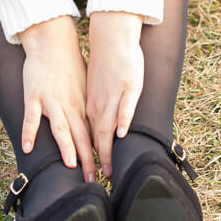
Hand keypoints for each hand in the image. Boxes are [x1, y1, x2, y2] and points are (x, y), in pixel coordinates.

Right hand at [17, 16, 94, 181]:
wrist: (53, 43)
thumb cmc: (70, 66)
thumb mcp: (85, 88)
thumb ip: (87, 109)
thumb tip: (96, 128)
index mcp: (82, 105)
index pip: (93, 134)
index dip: (100, 154)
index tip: (105, 172)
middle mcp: (70, 106)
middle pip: (80, 136)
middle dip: (88, 159)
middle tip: (93, 180)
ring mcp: (51, 101)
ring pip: (61, 128)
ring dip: (67, 147)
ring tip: (71, 166)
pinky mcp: (34, 96)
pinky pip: (31, 117)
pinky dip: (30, 132)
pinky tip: (28, 148)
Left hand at [86, 10, 144, 178]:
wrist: (112, 39)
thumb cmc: (107, 66)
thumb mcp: (98, 91)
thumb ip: (99, 110)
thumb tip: (102, 130)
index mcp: (92, 107)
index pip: (91, 137)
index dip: (93, 158)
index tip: (94, 176)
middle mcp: (100, 105)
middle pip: (98, 137)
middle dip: (99, 161)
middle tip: (101, 180)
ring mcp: (114, 96)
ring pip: (109, 126)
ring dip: (108, 149)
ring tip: (110, 169)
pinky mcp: (129, 86)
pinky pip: (125, 105)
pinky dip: (123, 120)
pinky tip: (122, 133)